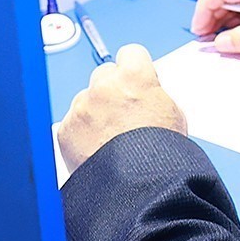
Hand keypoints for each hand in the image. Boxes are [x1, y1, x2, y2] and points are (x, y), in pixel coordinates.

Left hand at [57, 44, 187, 172]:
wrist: (141, 186)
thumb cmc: (161, 154)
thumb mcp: (173, 114)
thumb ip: (153, 94)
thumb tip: (144, 93)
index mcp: (135, 75)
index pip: (130, 53)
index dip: (133, 69)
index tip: (134, 82)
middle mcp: (104, 85)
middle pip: (104, 75)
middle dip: (111, 90)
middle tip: (121, 115)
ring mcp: (82, 107)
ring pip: (85, 101)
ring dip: (94, 114)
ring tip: (110, 140)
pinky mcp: (66, 129)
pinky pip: (72, 125)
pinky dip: (80, 135)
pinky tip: (96, 151)